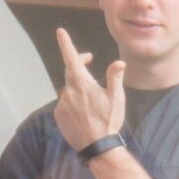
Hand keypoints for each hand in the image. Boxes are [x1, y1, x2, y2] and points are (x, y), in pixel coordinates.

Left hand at [53, 26, 125, 150]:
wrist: (97, 147)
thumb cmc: (108, 121)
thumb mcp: (116, 98)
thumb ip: (114, 78)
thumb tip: (119, 62)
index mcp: (82, 84)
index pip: (71, 58)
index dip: (66, 43)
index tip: (60, 32)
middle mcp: (69, 91)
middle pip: (70, 71)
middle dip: (78, 63)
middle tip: (88, 60)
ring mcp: (62, 104)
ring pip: (69, 89)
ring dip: (78, 88)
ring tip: (91, 100)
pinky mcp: (59, 115)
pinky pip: (64, 103)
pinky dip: (72, 102)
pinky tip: (84, 113)